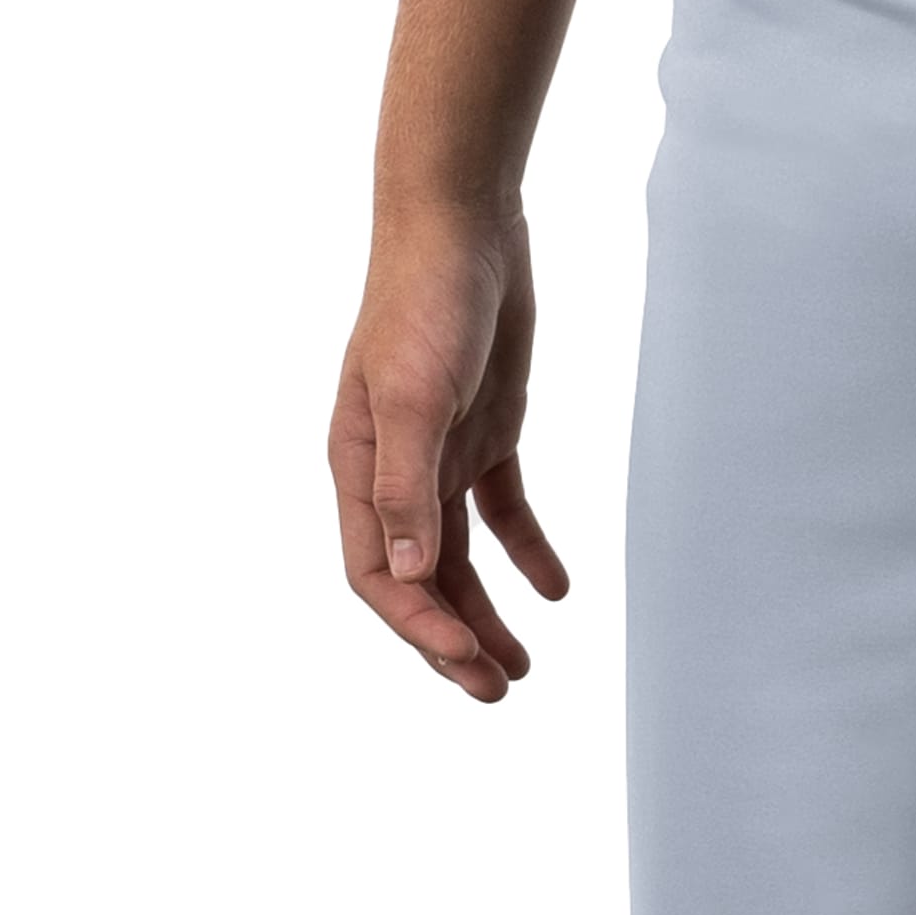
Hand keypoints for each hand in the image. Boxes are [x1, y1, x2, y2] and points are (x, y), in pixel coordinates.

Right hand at [329, 203, 567, 702]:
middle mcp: (393, 471)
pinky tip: (556, 591)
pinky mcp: (484, 434)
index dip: (418, 625)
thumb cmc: (426, 299)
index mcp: (359, 467)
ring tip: (522, 668)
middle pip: (419, 579)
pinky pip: (503, 511)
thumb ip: (406, 486)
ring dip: (486, 614)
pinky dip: (528, 553)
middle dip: (453, 640)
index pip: (377, 574)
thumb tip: (405, 572)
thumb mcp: (416, 396)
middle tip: (498, 692)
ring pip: (460, 559)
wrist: (462, 222)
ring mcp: (439, 454)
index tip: (466, 660)